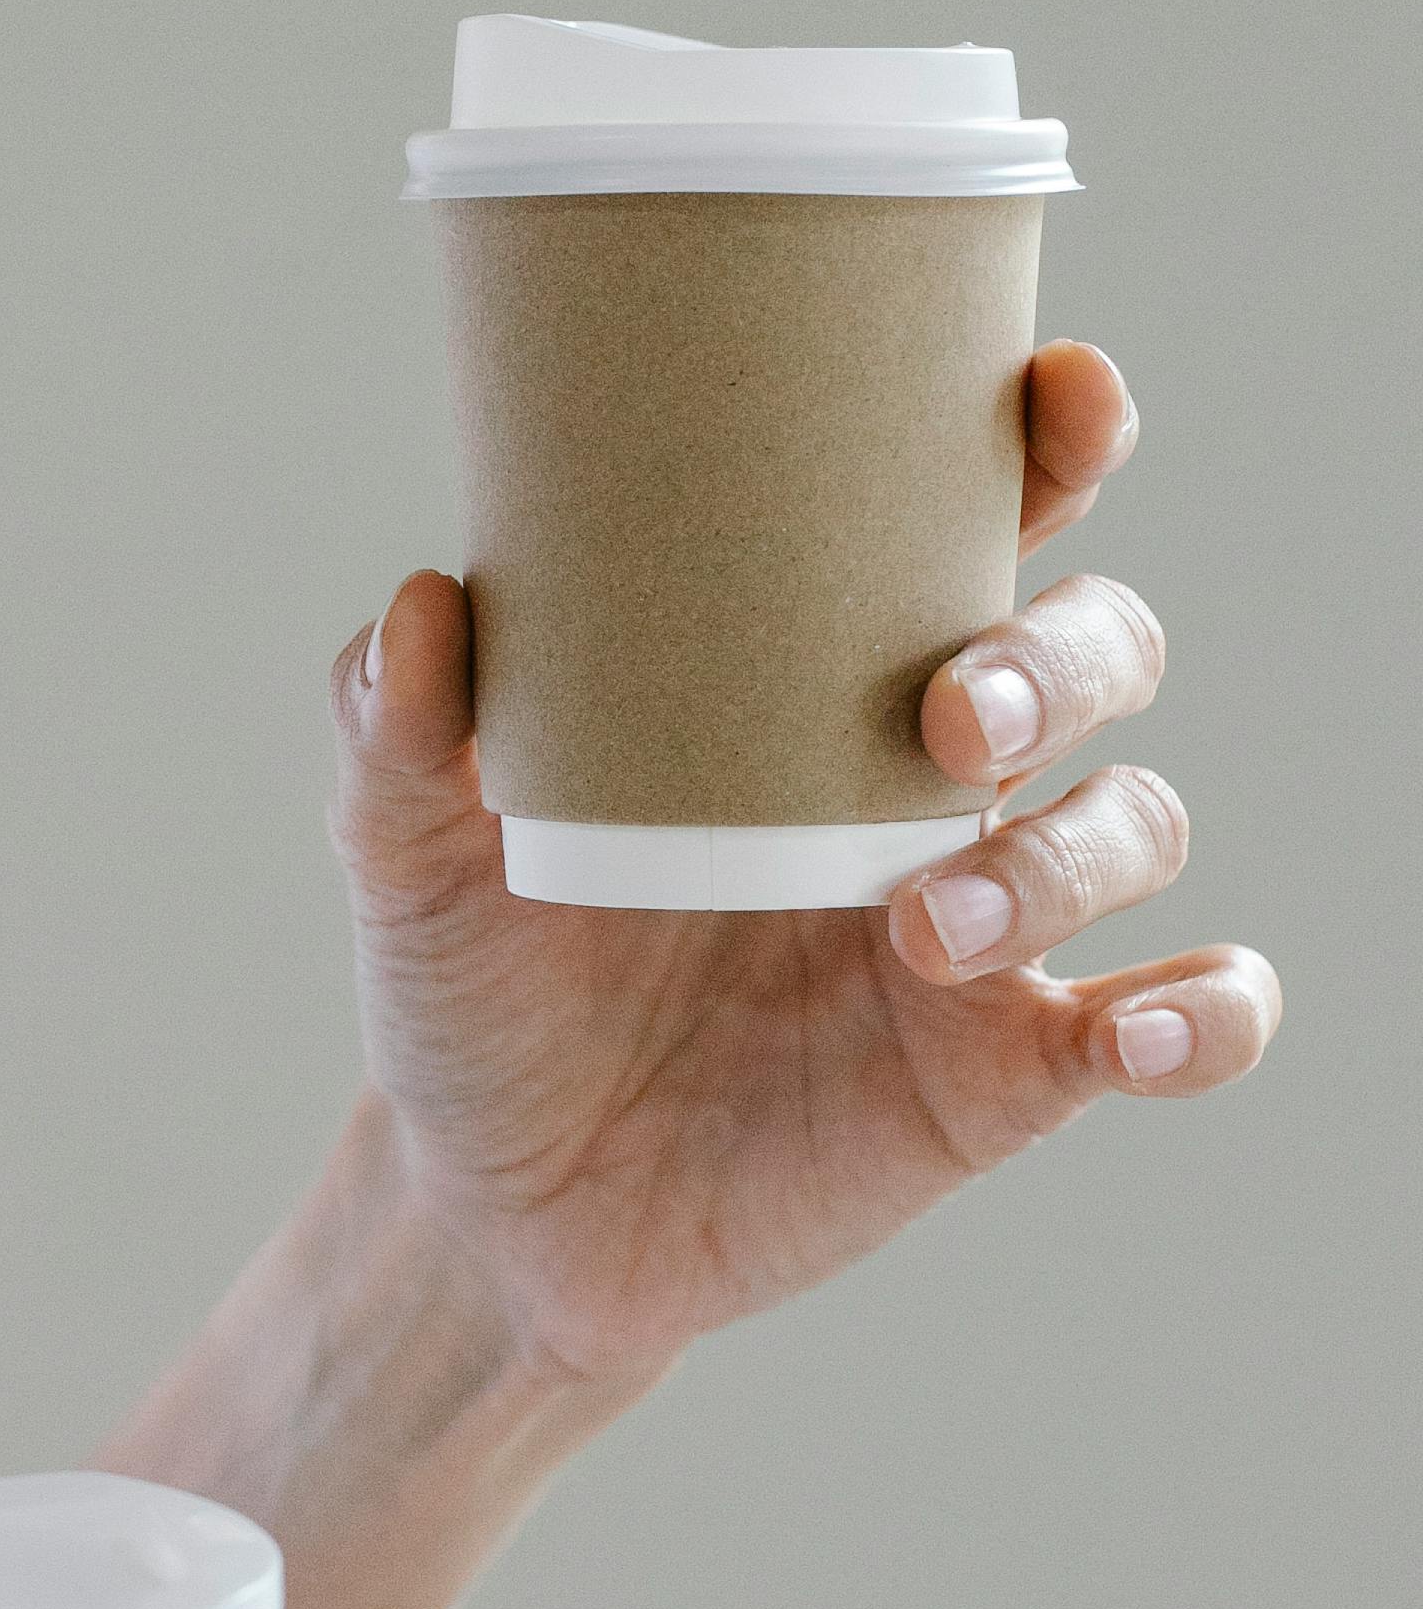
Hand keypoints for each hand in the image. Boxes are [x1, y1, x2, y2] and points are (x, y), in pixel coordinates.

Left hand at [330, 343, 1279, 1393]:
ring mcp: (991, 924)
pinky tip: (1142, 1031)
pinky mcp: (1009, 1074)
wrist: (490, 1212)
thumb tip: (422, 605)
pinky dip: (1213, 1015)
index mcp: (809, 676)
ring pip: (1135, 821)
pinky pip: (1193, 1019)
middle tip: (944, 722)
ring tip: (918, 929)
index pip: (966, 519)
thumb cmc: (475, 988)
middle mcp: (927, 779)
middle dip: (1059, 658)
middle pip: (1095, 649)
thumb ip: (395, 732)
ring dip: (1067, 857)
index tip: (1061, 396)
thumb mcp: (408, 856)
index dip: (1048, 441)